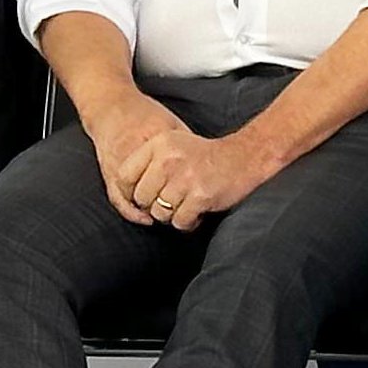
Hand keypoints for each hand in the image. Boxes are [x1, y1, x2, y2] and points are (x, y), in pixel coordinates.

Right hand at [80, 90, 191, 223]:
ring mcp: (119, 163)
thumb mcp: (170, 123)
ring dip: (149, 209)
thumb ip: (184, 143)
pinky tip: (144, 218)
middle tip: (181, 210)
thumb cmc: (144, 114)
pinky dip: (130, 212)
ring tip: (164, 214)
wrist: (110, 107)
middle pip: (153, 187)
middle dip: (166, 203)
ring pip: (134, 196)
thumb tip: (205, 165)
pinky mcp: (108, 171)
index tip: (197, 195)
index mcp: (154, 138)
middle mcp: (134, 152)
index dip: (184, 188)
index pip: (172, 170)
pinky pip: (117, 197)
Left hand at [109, 124, 279, 232]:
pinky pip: (180, 221)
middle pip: (142, 197)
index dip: (128, 191)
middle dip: (154, 205)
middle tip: (170, 202)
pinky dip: (187, 222)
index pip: (124, 174)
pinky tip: (196, 213)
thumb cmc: (205, 156)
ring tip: (185, 205)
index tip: (139, 198)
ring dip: (172, 215)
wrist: (243, 158)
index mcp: (158, 145)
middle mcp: (167, 160)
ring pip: (160, 212)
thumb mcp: (173, 145)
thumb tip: (126, 191)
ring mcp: (184, 178)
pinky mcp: (200, 196)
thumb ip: (149, 161)